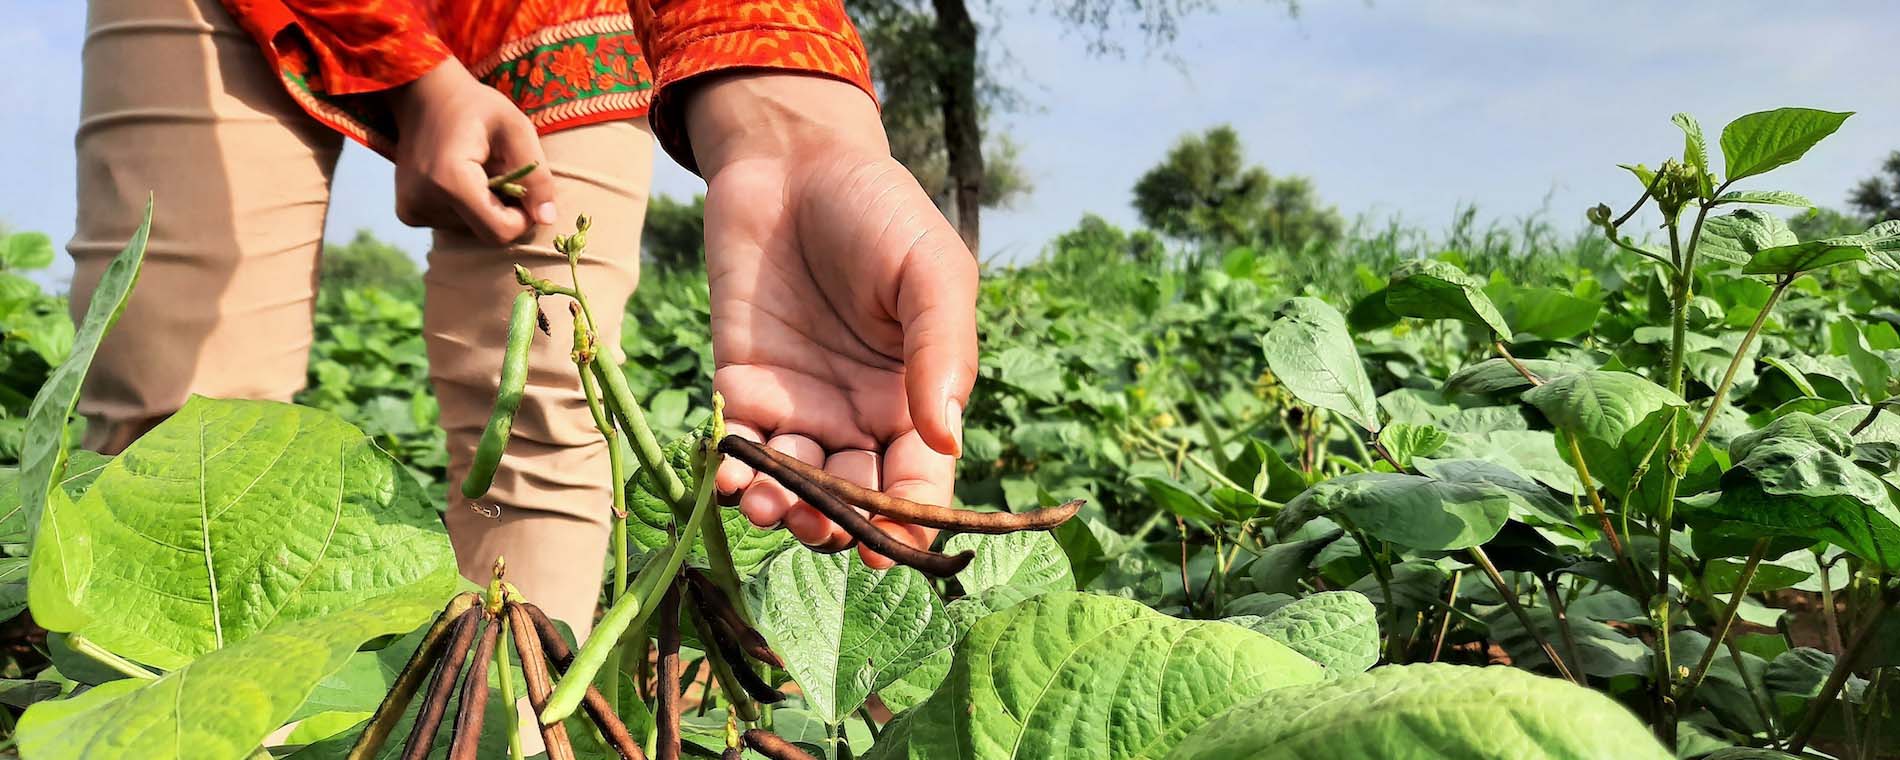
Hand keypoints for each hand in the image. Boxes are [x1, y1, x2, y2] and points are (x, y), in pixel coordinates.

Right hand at [387, 59, 556, 242]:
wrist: (423, 94)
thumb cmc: (476, 107)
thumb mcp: (516, 129)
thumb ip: (536, 175)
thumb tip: (547, 220)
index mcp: (450, 181)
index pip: (500, 232)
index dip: (523, 218)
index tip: (525, 190)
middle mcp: (423, 201)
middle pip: (486, 233)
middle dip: (503, 210)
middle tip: (500, 172)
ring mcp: (411, 209)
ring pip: (471, 230)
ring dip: (484, 206)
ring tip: (476, 169)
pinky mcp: (407, 212)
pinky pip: (453, 224)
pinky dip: (465, 207)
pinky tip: (459, 177)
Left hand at [687, 73, 979, 568]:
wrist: (792, 160)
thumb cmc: (878, 210)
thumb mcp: (931, 270)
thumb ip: (942, 352)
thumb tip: (948, 441)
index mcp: (916, 398)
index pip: (919, 479)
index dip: (909, 520)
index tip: (892, 548)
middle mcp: (859, 417)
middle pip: (854, 499)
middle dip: (839, 524)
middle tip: (822, 525)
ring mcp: (798, 405)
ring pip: (795, 485)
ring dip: (784, 508)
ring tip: (772, 504)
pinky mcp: (739, 386)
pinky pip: (739, 447)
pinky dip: (734, 473)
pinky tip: (732, 477)